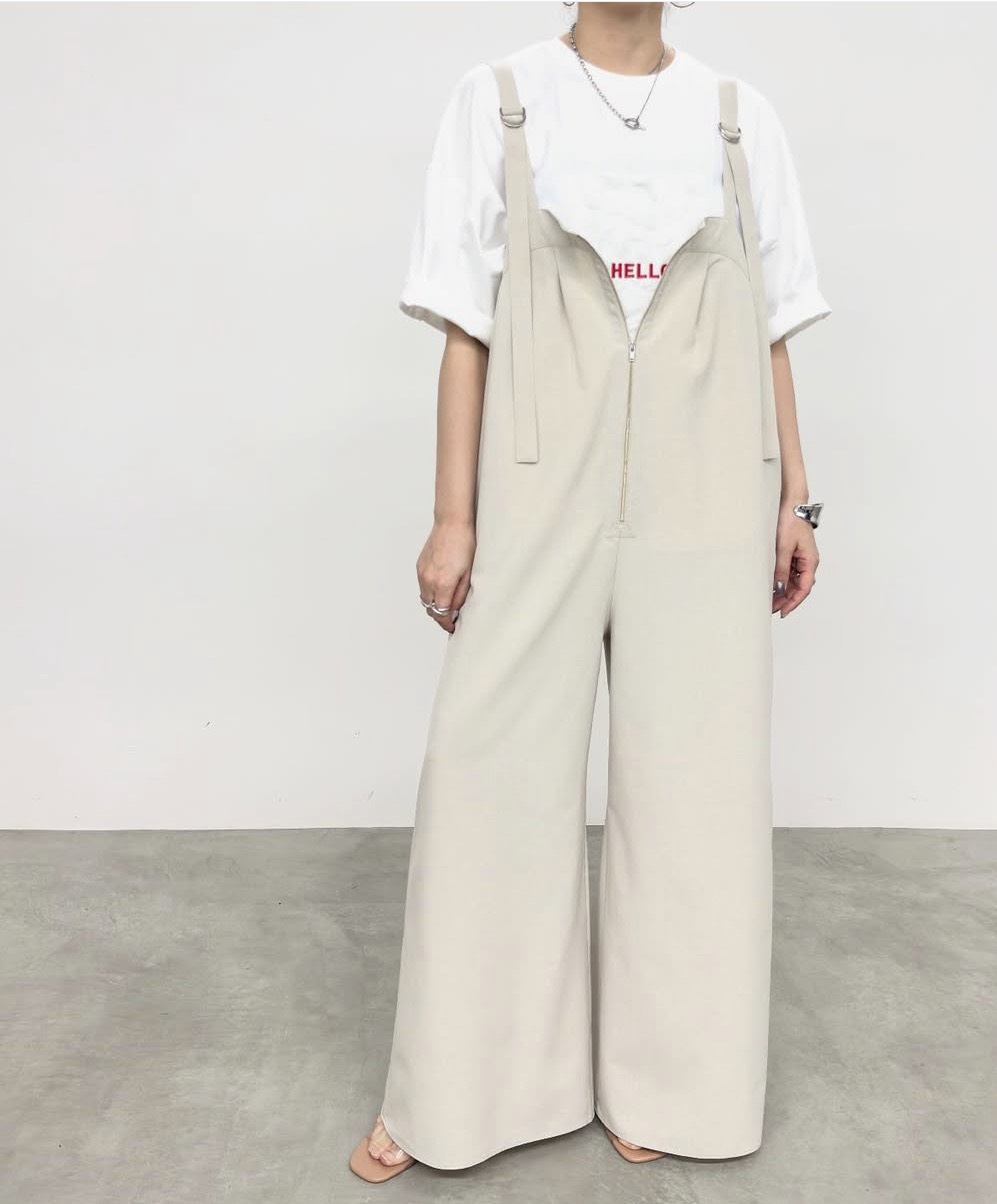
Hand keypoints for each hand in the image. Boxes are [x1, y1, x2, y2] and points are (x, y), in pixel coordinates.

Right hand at [417, 517, 475, 633]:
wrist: (451, 523)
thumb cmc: (464, 544)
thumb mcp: (469, 573)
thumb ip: (460, 594)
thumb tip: (456, 609)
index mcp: (442, 584)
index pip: (441, 613)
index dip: (447, 623)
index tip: (452, 627)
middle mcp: (428, 580)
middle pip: (430, 609)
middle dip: (440, 616)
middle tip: (451, 618)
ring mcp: (422, 573)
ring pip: (425, 598)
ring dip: (434, 605)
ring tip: (446, 604)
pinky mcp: (419, 566)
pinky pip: (422, 586)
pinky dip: (430, 592)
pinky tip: (440, 589)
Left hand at [772, 502, 818, 617]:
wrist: (791, 503)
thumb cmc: (790, 521)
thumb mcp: (783, 547)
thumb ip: (781, 569)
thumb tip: (779, 588)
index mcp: (810, 561)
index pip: (804, 588)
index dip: (793, 602)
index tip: (782, 612)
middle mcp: (808, 561)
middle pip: (800, 587)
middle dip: (787, 599)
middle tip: (772, 609)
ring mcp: (801, 557)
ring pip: (794, 581)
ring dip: (784, 591)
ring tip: (770, 600)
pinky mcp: (794, 553)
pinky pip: (790, 572)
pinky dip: (782, 580)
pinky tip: (772, 585)